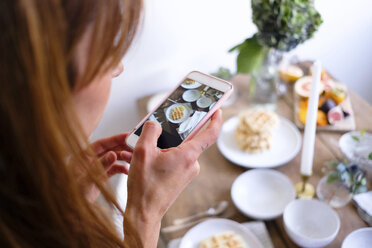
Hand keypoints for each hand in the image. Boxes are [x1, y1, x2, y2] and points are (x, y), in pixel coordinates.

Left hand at [74, 133, 132, 201]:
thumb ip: (101, 166)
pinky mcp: (101, 175)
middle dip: (122, 147)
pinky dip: (121, 168)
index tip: (128, 136)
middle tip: (135, 147)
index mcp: (83, 156)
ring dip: (123, 158)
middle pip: (109, 149)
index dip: (115, 139)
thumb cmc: (74, 194)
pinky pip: (114, 168)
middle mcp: (90, 159)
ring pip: (113, 158)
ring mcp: (96, 167)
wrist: (72, 210)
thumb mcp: (88, 179)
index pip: (102, 143)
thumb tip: (113, 154)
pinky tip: (127, 171)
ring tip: (133, 160)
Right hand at [123, 110, 221, 246]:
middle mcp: (192, 164)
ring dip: (168, 145)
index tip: (216, 110)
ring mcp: (187, 172)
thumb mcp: (142, 152)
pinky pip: (177, 159)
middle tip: (163, 126)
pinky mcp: (182, 177)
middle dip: (177, 131)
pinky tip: (152, 159)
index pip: (210, 134)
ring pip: (181, 150)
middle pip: (190, 139)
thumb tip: (155, 124)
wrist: (144, 212)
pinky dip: (167, 154)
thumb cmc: (145, 187)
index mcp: (187, 156)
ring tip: (150, 149)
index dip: (215, 119)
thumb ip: (150, 131)